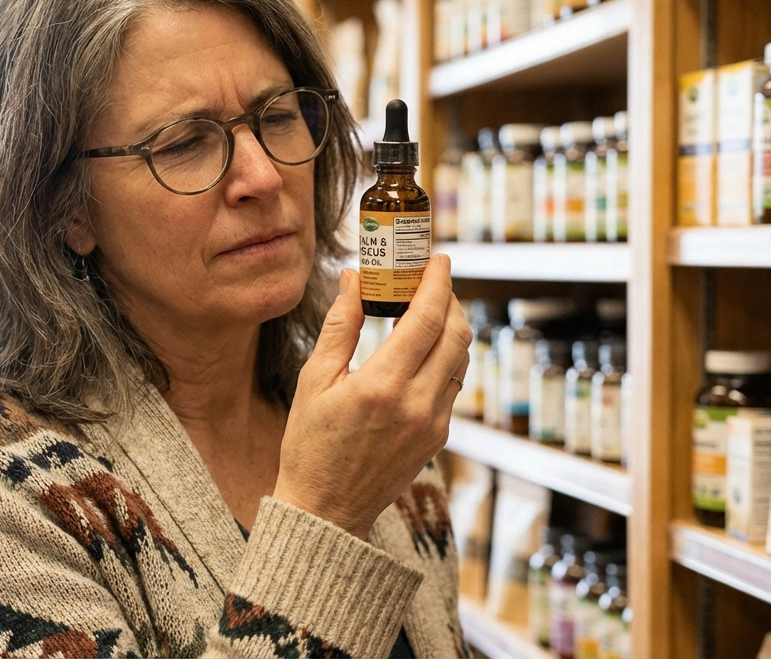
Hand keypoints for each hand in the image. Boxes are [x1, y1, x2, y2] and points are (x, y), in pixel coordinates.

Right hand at [273, 255, 471, 538]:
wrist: (326, 511)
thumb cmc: (310, 446)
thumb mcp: (315, 381)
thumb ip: (340, 326)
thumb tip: (354, 278)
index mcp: (383, 385)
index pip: (427, 318)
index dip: (438, 282)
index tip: (438, 259)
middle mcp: (418, 404)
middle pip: (457, 333)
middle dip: (450, 298)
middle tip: (433, 279)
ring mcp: (434, 423)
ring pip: (460, 358)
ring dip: (451, 327)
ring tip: (428, 308)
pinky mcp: (438, 438)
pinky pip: (452, 384)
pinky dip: (445, 356)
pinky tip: (423, 348)